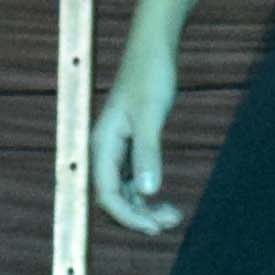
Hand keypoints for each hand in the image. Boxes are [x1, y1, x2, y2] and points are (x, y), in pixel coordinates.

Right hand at [91, 37, 183, 236]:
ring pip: (123, 192)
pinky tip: (164, 199)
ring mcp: (115, 148)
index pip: (106, 195)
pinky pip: (131, 180)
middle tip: (170, 222)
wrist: (153, 46)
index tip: (155, 227)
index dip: (128, 217)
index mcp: (102, 144)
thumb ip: (148, 152)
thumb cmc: (151, 75)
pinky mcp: (129, 144)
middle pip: (112, 199)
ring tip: (173, 215)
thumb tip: (148, 191)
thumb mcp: (151, 114)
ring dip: (143, 208)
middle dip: (138, 216)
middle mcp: (103, 149)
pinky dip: (146, 194)